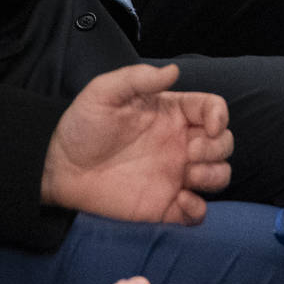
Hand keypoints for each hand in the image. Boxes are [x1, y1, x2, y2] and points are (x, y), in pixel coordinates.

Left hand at [42, 64, 232, 223]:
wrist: (59, 169)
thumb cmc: (81, 126)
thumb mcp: (103, 92)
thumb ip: (137, 78)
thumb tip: (173, 70)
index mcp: (171, 114)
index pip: (213, 108)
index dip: (220, 115)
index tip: (209, 126)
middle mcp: (179, 143)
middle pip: (224, 143)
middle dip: (217, 148)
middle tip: (189, 154)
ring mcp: (174, 176)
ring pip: (219, 175)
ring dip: (214, 176)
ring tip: (186, 177)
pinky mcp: (165, 206)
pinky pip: (198, 213)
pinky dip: (198, 210)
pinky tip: (180, 202)